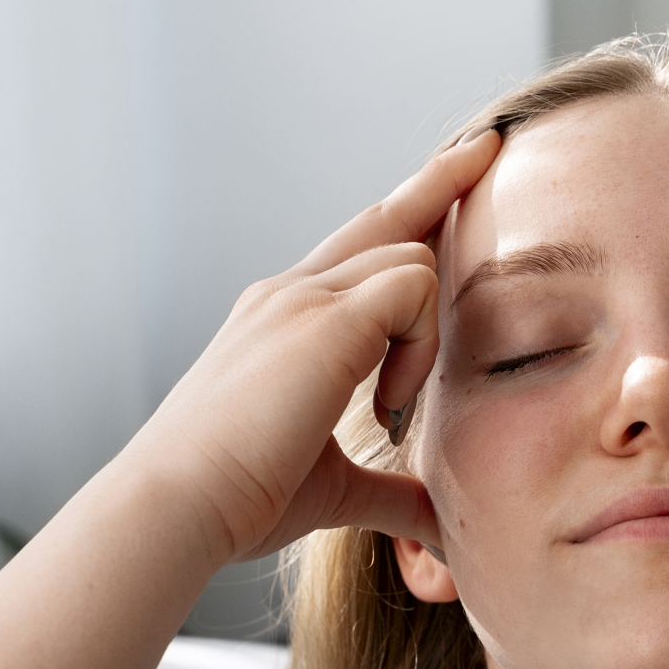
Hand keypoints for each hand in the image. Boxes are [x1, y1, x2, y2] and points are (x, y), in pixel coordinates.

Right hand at [124, 129, 500, 562]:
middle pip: (385, 218)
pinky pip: (414, 286)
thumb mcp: (335, 491)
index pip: (361, 249)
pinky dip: (420, 346)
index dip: (412, 213)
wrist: (180, 504)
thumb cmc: (239, 501)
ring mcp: (302, 297)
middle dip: (441, 180)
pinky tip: (387, 403)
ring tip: (390, 408)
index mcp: (286, 320)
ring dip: (425, 338)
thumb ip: (392, 495)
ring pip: (412, 259)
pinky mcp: (323, 317)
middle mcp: (290, 293)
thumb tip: (441, 525)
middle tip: (489, 144)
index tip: (458, 173)